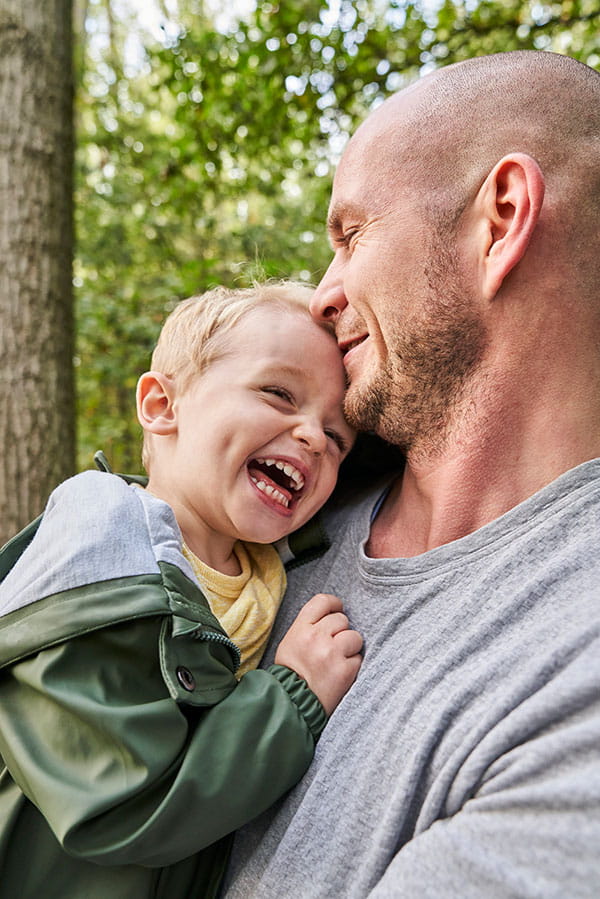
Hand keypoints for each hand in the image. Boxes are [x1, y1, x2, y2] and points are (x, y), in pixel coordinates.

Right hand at [274, 593, 362, 715]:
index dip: (334, 604)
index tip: (338, 610)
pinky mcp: (345, 671)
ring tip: (337, 661)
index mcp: (301, 629)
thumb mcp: (291, 642)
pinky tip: (340, 673)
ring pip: (354, 636)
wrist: (292, 705)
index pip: (322, 601)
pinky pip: (359, 658)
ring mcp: (332, 654)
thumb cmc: (291, 674)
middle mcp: (316, 637)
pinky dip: (353, 666)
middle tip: (331, 647)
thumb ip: (309, 626)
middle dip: (340, 632)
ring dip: (350, 648)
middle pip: (342, 619)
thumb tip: (331, 614)